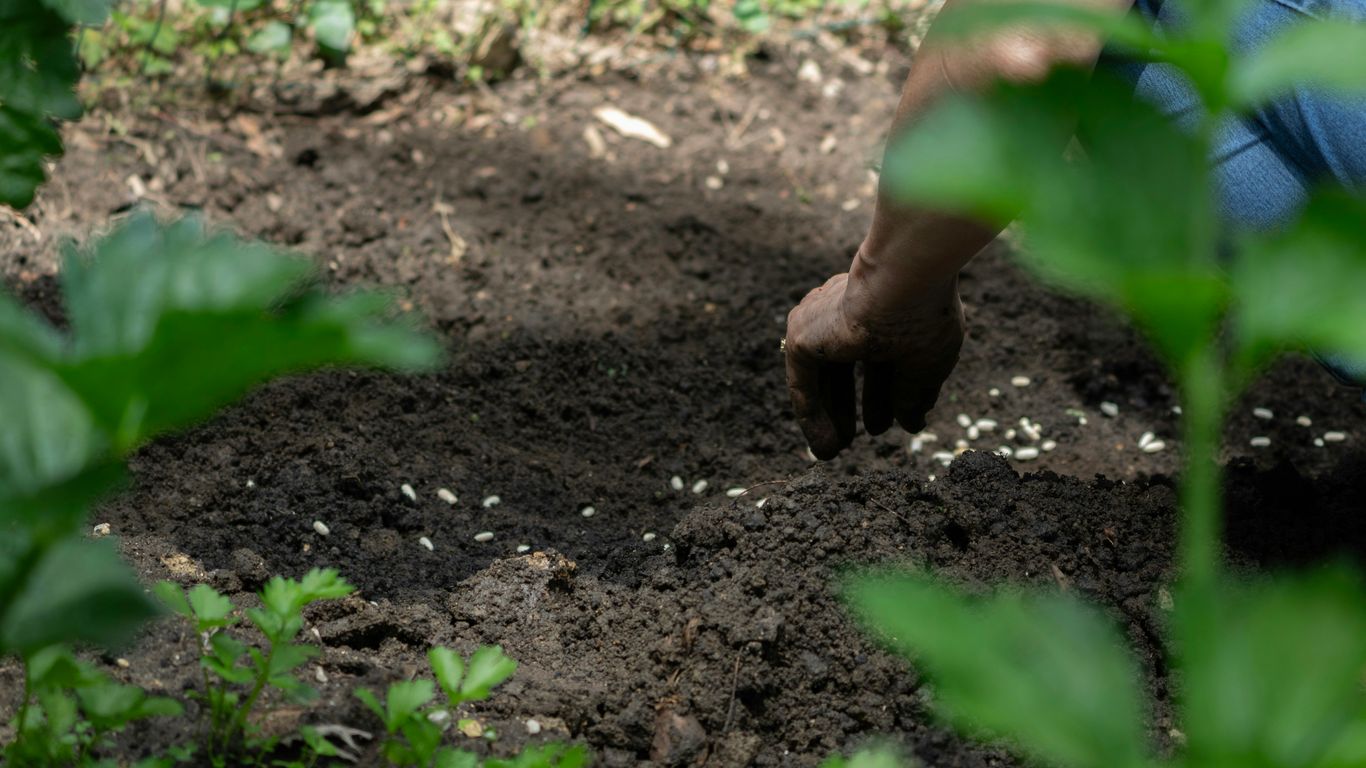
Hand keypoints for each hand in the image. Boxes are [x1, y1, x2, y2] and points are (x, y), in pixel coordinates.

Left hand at [784, 256, 963, 459]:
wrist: (904, 284)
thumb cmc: (924, 318)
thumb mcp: (927, 366)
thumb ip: (914, 395)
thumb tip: (912, 424)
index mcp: (883, 312)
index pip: (879, 359)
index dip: (886, 394)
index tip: (893, 422)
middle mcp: (849, 313)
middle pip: (846, 368)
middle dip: (854, 404)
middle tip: (865, 435)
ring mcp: (823, 321)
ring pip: (823, 377)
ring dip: (830, 415)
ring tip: (836, 451)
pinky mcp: (803, 334)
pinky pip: (802, 383)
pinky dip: (811, 416)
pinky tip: (824, 446)